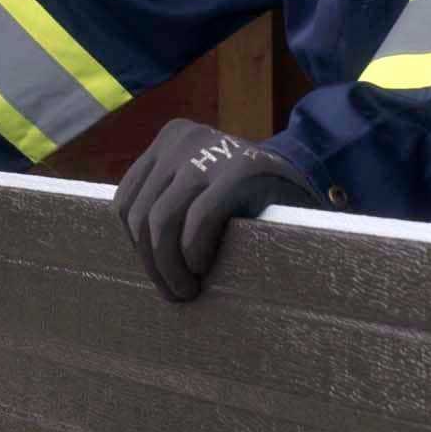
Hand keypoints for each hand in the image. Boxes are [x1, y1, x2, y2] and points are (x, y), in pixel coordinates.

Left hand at [112, 119, 316, 302]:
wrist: (305, 185)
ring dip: (169, 266)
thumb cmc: (246, 198)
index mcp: (170, 140)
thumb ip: (166, 200)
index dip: (134, 245)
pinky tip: (203, 269)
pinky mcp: (241, 171)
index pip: (125, 202)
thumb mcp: (199, 185)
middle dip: (152, 263)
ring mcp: (212, 152)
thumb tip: (132, 248)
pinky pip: (198, 220)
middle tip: (173, 292)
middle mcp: (184, 139)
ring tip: (186, 289)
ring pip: (161, 221)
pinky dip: (193, 253)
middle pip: (140, 215)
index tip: (157, 270)